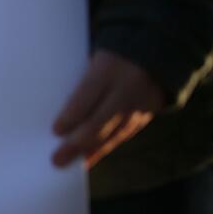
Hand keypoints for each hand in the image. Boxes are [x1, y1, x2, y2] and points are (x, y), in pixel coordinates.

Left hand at [52, 50, 165, 169]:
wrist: (157, 50)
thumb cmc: (112, 57)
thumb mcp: (95, 60)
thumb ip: (82, 84)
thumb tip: (62, 117)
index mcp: (108, 68)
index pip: (87, 96)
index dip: (71, 117)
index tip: (55, 131)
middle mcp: (126, 88)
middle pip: (99, 121)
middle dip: (76, 143)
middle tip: (57, 159)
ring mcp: (139, 104)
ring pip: (113, 133)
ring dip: (90, 150)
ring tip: (71, 163)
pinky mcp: (147, 114)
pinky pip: (124, 135)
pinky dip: (105, 147)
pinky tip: (89, 158)